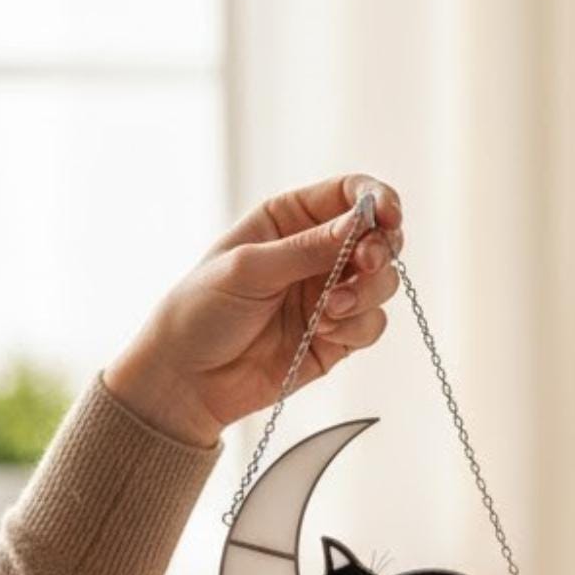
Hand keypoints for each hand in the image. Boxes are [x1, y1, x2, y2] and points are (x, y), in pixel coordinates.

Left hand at [103, 175, 403, 447]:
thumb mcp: (249, 269)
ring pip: (383, 282)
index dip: (377, 200)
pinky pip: (371, 324)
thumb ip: (309, 248)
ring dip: (367, 293)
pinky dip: (356, 327)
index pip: (348, 194)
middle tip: (364, 264)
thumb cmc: (200, 312)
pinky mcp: (336, 336)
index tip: (388, 216)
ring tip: (330, 311)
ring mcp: (329, 294)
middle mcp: (315, 252)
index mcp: (289, 220)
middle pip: (378, 237)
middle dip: (379, 250)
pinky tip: (323, 333)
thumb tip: (361, 223)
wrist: (186, 381)